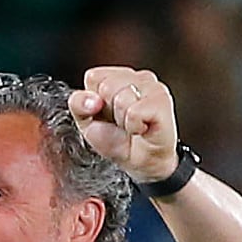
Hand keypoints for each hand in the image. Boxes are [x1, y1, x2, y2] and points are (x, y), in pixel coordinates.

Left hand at [69, 67, 180, 183]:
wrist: (140, 164)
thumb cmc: (117, 141)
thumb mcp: (87, 123)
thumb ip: (79, 104)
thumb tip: (93, 100)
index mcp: (115, 78)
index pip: (93, 77)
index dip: (92, 101)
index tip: (103, 115)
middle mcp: (135, 77)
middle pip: (107, 86)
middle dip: (108, 111)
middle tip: (120, 123)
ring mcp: (151, 85)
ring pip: (121, 97)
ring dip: (122, 121)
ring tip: (132, 126)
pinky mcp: (162, 99)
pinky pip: (134, 111)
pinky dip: (134, 126)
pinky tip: (142, 128)